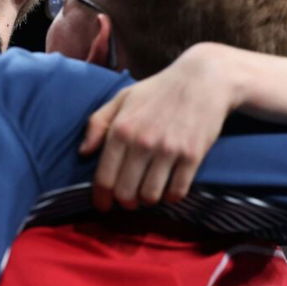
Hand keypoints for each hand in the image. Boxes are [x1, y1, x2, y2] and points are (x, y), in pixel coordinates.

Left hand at [80, 50, 235, 210]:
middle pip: (125, 193)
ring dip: (147, 200)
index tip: (102, 205)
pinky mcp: (192, 156)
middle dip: (124, 202)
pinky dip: (171, 197)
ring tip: (147, 192)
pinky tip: (168, 189)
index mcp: (121, 129)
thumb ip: (97, 123)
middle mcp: (142, 142)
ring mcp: (168, 150)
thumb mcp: (122, 99)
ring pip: (150, 196)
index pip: (104, 178)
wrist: (203, 80)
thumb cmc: (157, 91)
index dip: (101, 198)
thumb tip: (83, 152)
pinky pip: (177, 192)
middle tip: (128, 200)